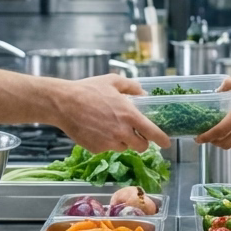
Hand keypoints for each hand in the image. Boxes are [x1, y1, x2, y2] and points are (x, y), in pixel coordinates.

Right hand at [54, 74, 170, 152]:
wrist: (64, 103)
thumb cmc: (88, 89)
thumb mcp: (112, 81)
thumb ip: (131, 87)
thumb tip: (143, 92)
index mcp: (129, 116)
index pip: (153, 133)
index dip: (162, 139)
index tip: (166, 143)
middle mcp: (122, 132)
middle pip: (141, 147)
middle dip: (141, 142)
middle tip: (136, 135)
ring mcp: (109, 143)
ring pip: (123, 147)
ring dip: (122, 141)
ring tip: (110, 127)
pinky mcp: (96, 149)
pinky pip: (107, 148)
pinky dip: (105, 142)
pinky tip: (96, 130)